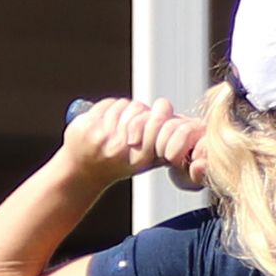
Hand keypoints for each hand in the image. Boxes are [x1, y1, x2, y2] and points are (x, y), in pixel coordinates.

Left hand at [62, 97, 208, 191]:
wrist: (82, 172)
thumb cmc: (120, 163)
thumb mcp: (149, 159)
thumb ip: (168, 142)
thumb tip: (192, 123)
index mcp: (142, 158)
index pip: (158, 122)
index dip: (159, 116)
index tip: (155, 119)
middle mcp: (123, 150)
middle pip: (141, 109)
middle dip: (140, 112)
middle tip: (134, 123)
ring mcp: (103, 138)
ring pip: (125, 105)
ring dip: (124, 111)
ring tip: (119, 127)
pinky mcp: (88, 128)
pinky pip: (108, 103)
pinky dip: (108, 107)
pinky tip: (104, 123)